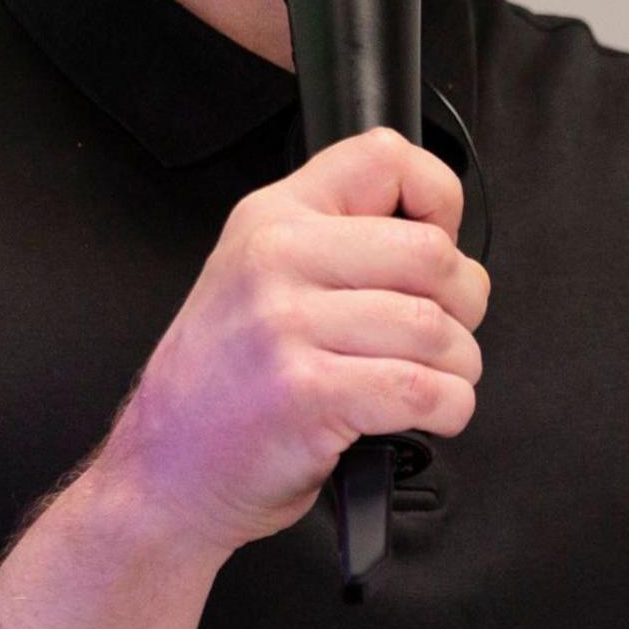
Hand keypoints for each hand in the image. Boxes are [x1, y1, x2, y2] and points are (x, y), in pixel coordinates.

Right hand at [91, 128, 488, 552]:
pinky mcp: (307, 392)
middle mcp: (276, 258)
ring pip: (435, 328)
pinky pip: (421, 389)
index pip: (383, 156)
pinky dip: (447, 409)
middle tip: (440, 335)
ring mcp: (286, 324)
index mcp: (272, 218)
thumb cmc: (226, 386)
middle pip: (431, 253)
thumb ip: (340, 244)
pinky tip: (425, 416)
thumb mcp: (261, 280)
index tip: (437, 245)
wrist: (165, 471)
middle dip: (463, 303)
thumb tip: (444, 239)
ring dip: (457, 367)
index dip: (438, 198)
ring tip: (429, 382)